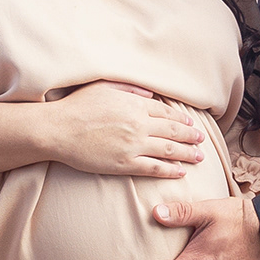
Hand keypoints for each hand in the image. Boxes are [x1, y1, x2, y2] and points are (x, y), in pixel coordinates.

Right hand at [42, 81, 207, 179]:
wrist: (58, 129)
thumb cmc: (77, 106)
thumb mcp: (103, 87)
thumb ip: (129, 88)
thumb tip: (149, 93)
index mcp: (135, 104)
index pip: (166, 112)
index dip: (181, 118)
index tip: (190, 123)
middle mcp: (139, 124)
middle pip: (173, 130)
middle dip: (190, 136)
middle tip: (201, 140)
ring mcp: (133, 145)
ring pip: (169, 150)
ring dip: (187, 154)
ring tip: (199, 156)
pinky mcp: (125, 164)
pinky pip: (154, 168)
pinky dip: (170, 170)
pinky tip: (180, 172)